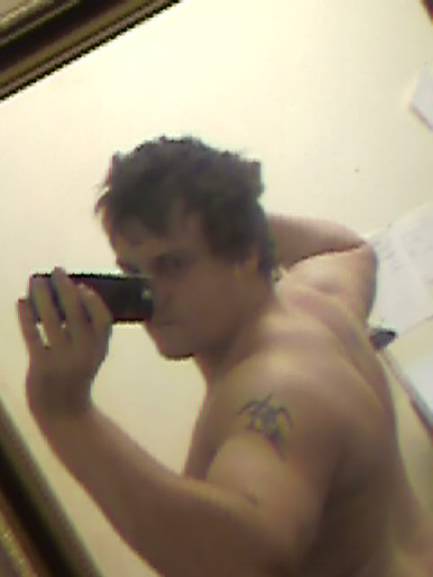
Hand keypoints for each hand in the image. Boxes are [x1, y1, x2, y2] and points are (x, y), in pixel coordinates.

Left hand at [17, 267, 112, 416]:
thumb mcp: (91, 356)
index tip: (82, 286)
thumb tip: (72, 295)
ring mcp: (63, 360)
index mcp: (100, 349)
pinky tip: (21, 303)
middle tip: (57, 271)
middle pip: (76, 314)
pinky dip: (26, 317)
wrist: (64, 412)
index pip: (103, 320)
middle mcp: (84, 353)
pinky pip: (33, 336)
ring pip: (52, 321)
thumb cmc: (77, 376)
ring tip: (36, 280)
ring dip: (43, 297)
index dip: (94, 302)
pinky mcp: (42, 367)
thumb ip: (87, 332)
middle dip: (66, 288)